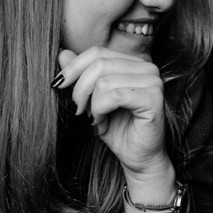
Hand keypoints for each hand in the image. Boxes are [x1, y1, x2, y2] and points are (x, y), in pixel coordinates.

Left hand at [56, 47, 172, 182]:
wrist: (138, 159)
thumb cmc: (118, 130)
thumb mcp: (92, 100)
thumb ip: (81, 76)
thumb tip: (63, 53)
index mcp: (133, 63)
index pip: (97, 52)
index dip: (73, 67)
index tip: (58, 85)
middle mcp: (147, 68)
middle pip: (99, 64)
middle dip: (80, 88)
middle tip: (77, 109)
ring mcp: (153, 81)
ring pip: (104, 81)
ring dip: (92, 104)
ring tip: (95, 118)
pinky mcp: (154, 98)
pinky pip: (115, 96)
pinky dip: (100, 110)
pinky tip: (101, 121)